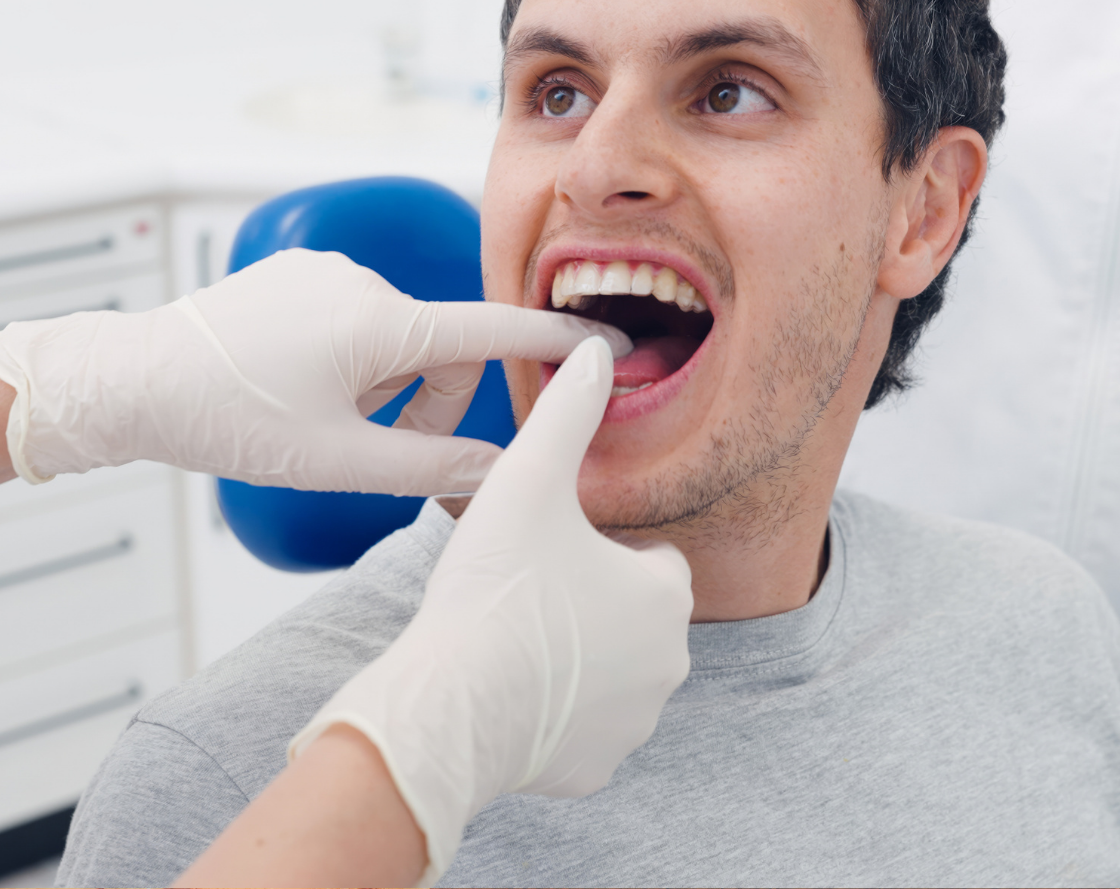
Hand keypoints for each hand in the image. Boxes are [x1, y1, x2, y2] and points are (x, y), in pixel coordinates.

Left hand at [0, 248, 627, 494]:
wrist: (131, 381)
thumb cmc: (229, 422)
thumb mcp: (339, 461)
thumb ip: (432, 466)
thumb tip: (502, 473)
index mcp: (383, 323)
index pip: (493, 330)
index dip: (553, 339)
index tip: (604, 340)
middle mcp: (362, 283)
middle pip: (438, 348)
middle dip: (423, 402)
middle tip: (370, 450)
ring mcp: (325, 273)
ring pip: (392, 340)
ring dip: (378, 386)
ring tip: (315, 421)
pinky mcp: (294, 276)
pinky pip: (351, 320)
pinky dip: (346, 361)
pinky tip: (293, 390)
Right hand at [288, 335, 693, 884]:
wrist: (450, 704)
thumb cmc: (493, 591)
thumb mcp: (528, 481)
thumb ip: (567, 413)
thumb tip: (594, 350)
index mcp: (663, 593)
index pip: (653, 559)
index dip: (602, 549)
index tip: (553, 552)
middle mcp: (668, 662)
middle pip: (635, 618)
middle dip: (593, 605)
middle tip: (529, 594)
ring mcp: (634, 723)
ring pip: (613, 675)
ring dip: (578, 658)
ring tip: (516, 640)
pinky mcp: (594, 768)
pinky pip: (583, 730)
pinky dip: (556, 714)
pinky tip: (511, 689)